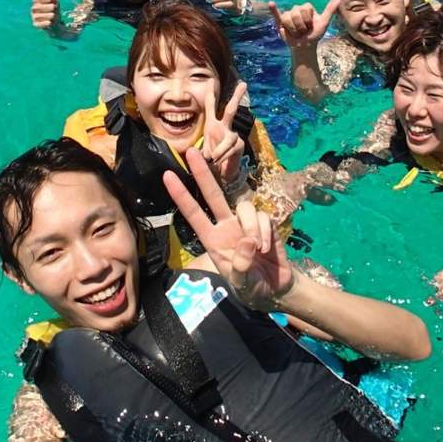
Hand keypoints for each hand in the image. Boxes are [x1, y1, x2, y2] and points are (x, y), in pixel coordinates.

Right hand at [31, 0, 62, 29]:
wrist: (54, 21)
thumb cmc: (52, 7)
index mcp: (36, 1)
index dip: (51, 0)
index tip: (52, 2)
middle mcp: (33, 9)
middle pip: (49, 7)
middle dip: (55, 9)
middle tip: (53, 11)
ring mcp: (34, 17)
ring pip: (49, 16)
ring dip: (54, 16)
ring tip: (53, 17)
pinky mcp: (36, 25)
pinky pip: (43, 24)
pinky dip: (49, 23)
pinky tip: (50, 23)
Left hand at [163, 149, 293, 309]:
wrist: (275, 289)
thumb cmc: (250, 288)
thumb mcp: (241, 284)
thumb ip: (241, 266)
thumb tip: (247, 241)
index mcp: (212, 240)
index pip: (193, 213)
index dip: (181, 195)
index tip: (167, 176)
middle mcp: (226, 227)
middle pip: (213, 194)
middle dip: (202, 173)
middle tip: (191, 152)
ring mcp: (245, 223)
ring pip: (244, 207)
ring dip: (252, 228)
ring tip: (258, 250)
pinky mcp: (265, 223)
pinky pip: (263, 217)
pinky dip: (265, 232)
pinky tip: (266, 249)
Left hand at [201, 81, 247, 185]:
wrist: (220, 175)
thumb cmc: (210, 160)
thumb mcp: (202, 152)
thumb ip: (202, 150)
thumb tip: (202, 154)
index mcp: (212, 126)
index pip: (210, 107)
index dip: (211, 94)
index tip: (211, 80)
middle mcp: (223, 128)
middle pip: (231, 110)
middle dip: (237, 97)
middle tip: (243, 84)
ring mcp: (232, 136)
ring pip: (230, 137)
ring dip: (221, 148)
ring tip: (213, 158)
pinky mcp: (239, 145)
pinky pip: (231, 148)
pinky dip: (223, 155)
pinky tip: (218, 161)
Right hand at [268, 0, 339, 49]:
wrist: (305, 46)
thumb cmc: (315, 34)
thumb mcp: (324, 23)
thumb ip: (329, 10)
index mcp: (306, 8)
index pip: (305, 7)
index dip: (308, 19)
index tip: (311, 25)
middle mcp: (296, 10)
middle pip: (296, 12)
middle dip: (301, 25)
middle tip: (303, 31)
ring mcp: (288, 16)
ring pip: (287, 18)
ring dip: (293, 29)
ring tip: (296, 33)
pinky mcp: (280, 23)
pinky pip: (276, 15)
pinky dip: (273, 10)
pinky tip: (271, 3)